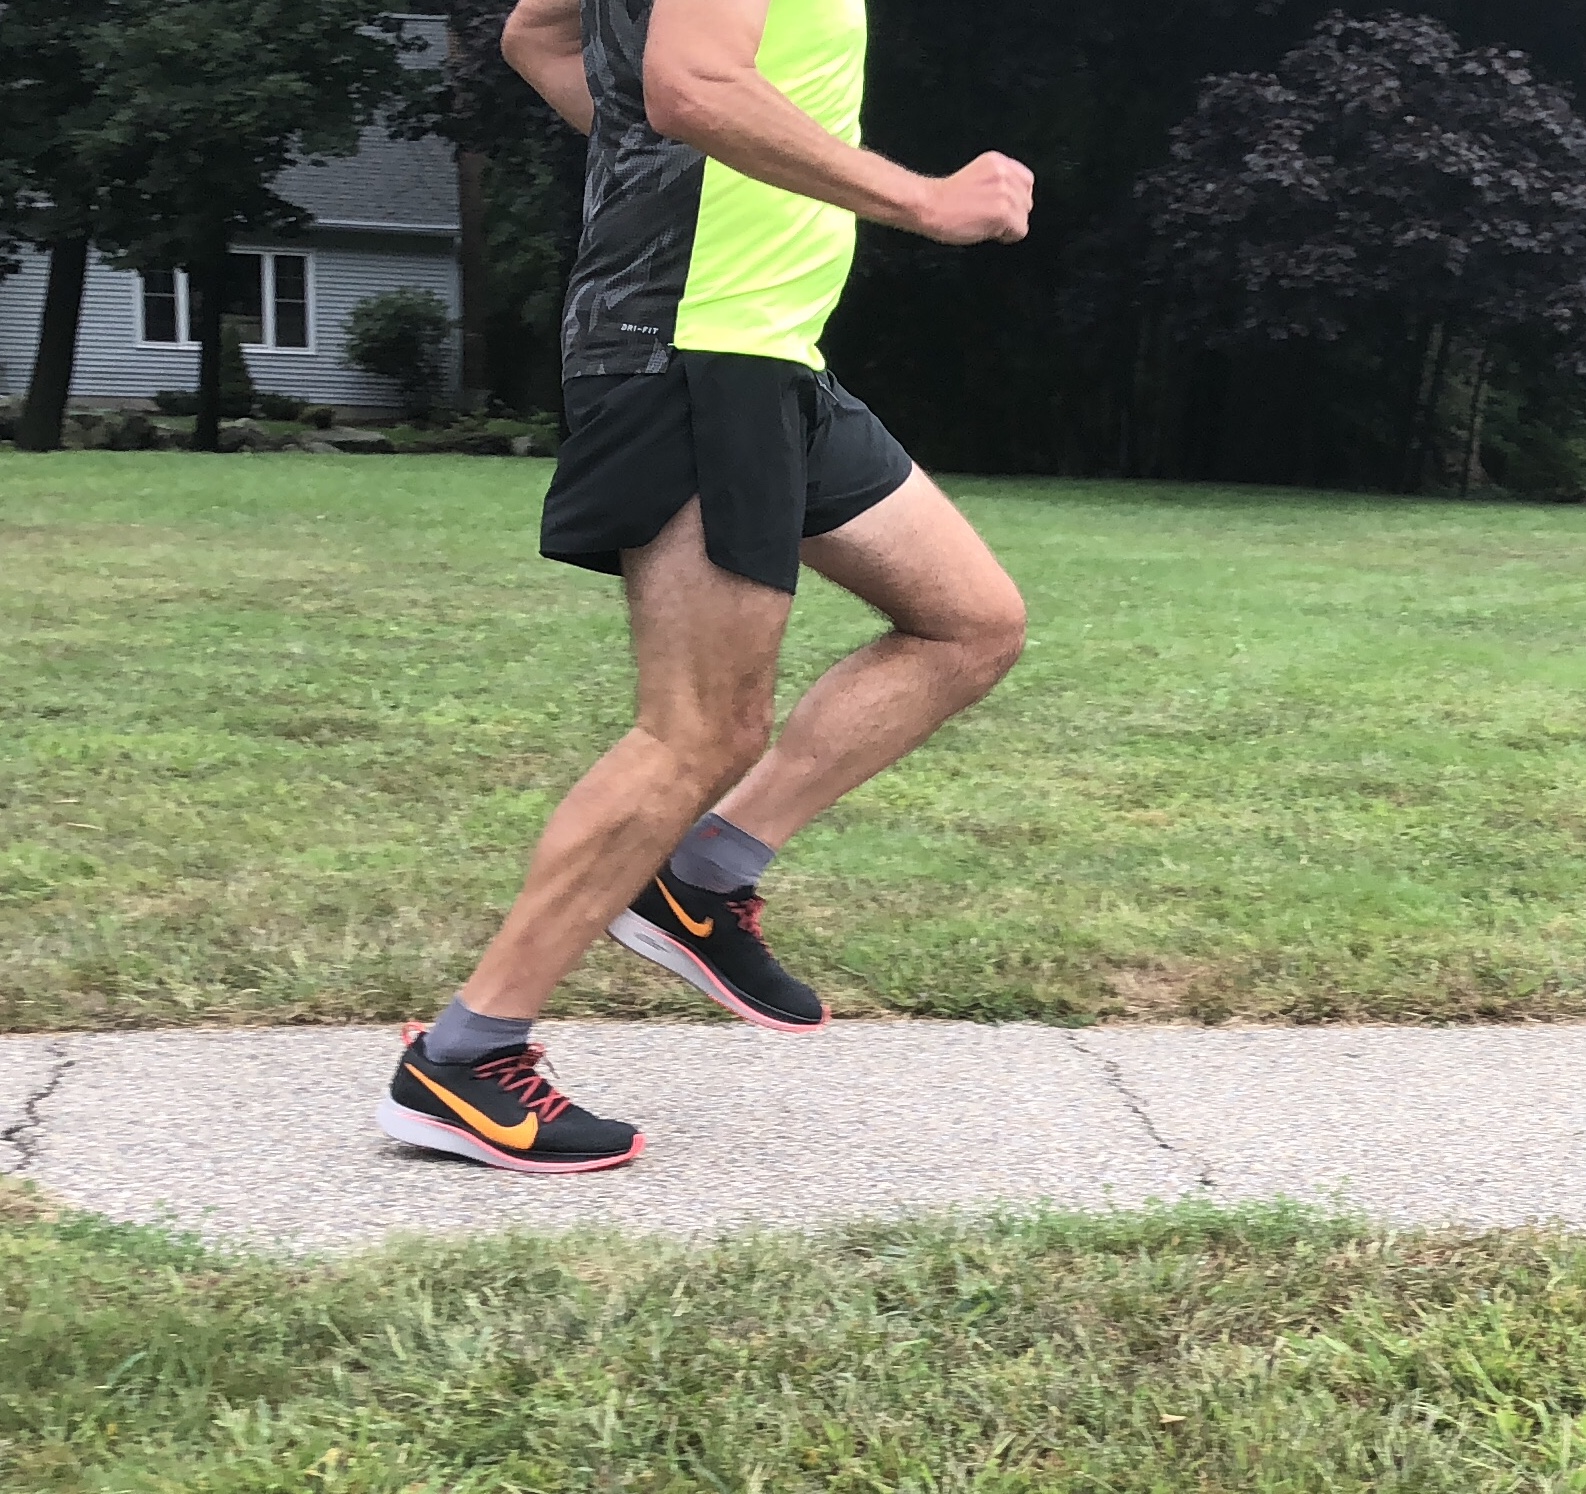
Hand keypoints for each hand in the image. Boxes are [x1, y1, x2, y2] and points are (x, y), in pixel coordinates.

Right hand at [916, 152, 1033, 245]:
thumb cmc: (944, 199)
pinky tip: (987, 231)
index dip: (1014, 199)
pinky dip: (1006, 237)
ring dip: (1007, 226)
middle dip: (1012, 213)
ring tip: (984, 222)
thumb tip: (1014, 202)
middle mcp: (1005, 173)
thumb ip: (997, 183)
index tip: (997, 207)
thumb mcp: (976, 177)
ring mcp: (1005, 192)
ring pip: (1023, 217)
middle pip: (1027, 201)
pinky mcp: (1003, 212)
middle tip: (987, 217)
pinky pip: (1019, 231)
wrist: (928, 205)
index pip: (1026, 182)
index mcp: (998, 162)